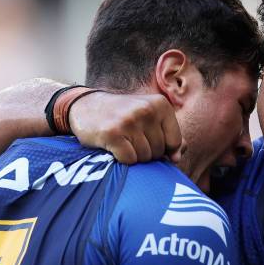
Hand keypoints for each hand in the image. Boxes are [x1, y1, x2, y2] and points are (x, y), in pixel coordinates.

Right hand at [69, 92, 184, 164]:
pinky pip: (129, 160)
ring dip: (134, 156)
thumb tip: (177, 157)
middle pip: (159, 151)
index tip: (149, 142)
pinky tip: (114, 147)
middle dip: (147, 153)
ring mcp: (129, 121)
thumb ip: (170, 135)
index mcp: (161, 104)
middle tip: (131, 140)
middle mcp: (147, 110)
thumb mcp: (150, 118)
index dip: (164, 149)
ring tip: (123, 142)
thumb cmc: (124, 117)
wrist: (86, 106)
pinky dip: (122, 159)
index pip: (175, 142)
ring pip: (144, 157)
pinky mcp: (112, 133)